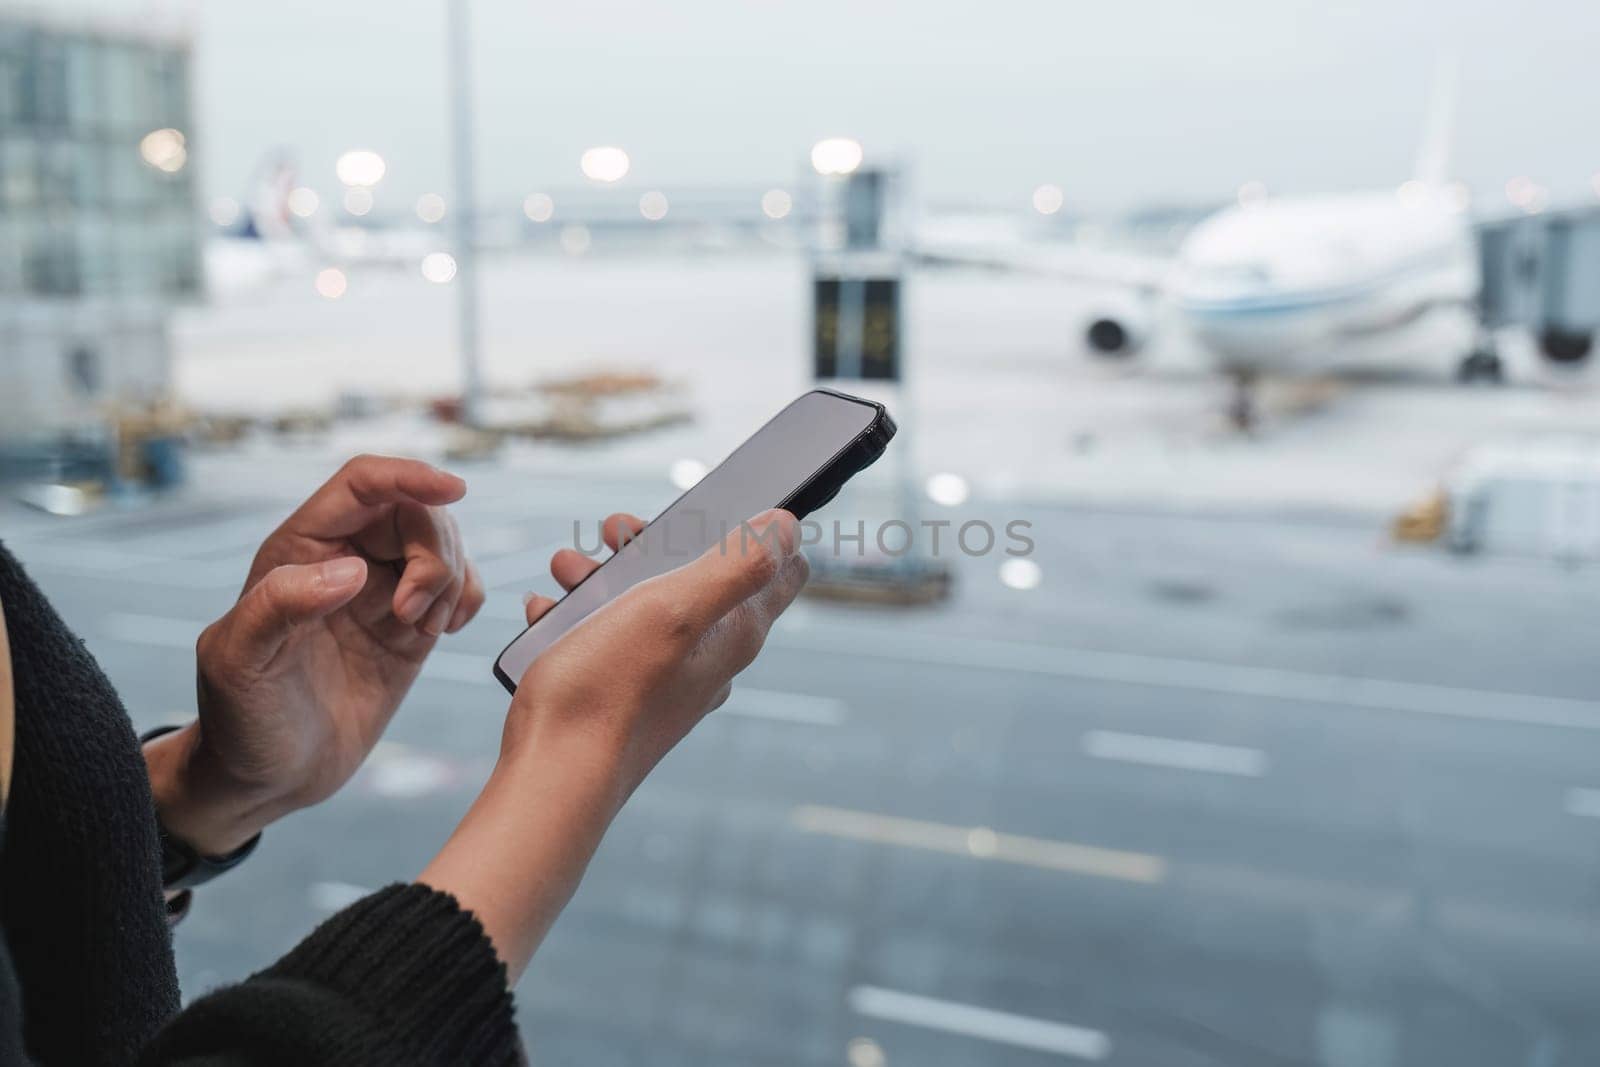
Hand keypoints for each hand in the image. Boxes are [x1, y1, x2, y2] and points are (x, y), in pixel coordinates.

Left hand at [146, 455, 483, 854]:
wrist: (268, 776)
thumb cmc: (241, 718)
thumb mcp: (239, 661)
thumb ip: (281, 605)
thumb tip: (354, 571)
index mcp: (298, 550)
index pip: (362, 484)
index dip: (408, 475)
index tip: (454, 488)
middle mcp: (343, 559)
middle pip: (414, 510)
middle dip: (434, 551)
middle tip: (412, 613)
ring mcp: (382, 591)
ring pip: (444, 544)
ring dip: (451, 579)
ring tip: (420, 630)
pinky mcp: (412, 626)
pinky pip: (460, 584)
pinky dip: (468, 598)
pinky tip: (441, 633)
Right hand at [419, 509, 806, 977]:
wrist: (551, 776)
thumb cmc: (610, 692)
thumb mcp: (675, 610)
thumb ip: (735, 565)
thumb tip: (789, 527)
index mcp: (734, 635)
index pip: (781, 571)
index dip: (759, 528)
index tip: (718, 504)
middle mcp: (707, 657)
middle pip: (699, 575)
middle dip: (654, 543)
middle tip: (612, 534)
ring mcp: (662, 677)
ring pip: (643, 601)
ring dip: (602, 575)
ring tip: (565, 572)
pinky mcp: (619, 691)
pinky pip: (604, 636)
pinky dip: (574, 615)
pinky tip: (545, 612)